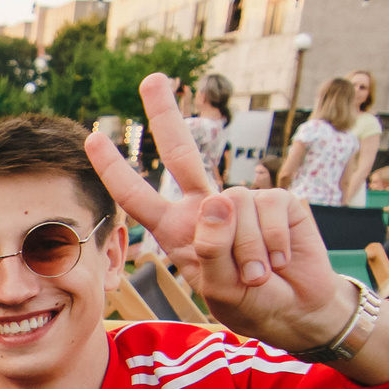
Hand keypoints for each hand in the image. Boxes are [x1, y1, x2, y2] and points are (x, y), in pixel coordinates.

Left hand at [89, 73, 345, 351]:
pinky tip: (279, 259)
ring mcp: (243, 200)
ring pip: (234, 207)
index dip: (115, 170)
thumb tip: (218, 199)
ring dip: (247, 251)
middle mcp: (207, 206)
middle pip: (183, 153)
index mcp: (178, 228)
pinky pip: (269, 210)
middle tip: (151, 78)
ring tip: (257, 274)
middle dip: (164, 114)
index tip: (93, 138)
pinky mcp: (280, 200)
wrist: (296, 309)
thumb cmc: (250, 301)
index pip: (139, 196)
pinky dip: (273, 243)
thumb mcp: (217, 287)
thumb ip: (210, 249)